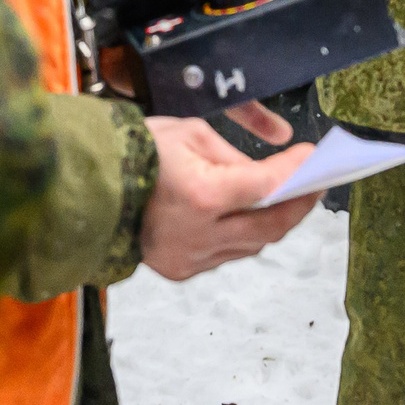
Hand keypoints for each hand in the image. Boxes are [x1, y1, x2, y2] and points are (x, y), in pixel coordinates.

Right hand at [139, 117, 317, 280]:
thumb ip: (235, 158)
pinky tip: (249, 218)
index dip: (296, 173)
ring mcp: (189, 258)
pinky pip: (226, 255)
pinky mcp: (180, 270)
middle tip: (316, 185)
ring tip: (289, 200)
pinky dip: (243, 236)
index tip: (313, 158)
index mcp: (202, 195)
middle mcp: (199, 235)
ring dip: (273, 223)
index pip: (267, 187)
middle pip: (269, 227)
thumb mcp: (190, 135)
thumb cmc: (136, 151)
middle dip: (298, 205)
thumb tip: (267, 176)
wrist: (88, 186)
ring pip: (251, 247)